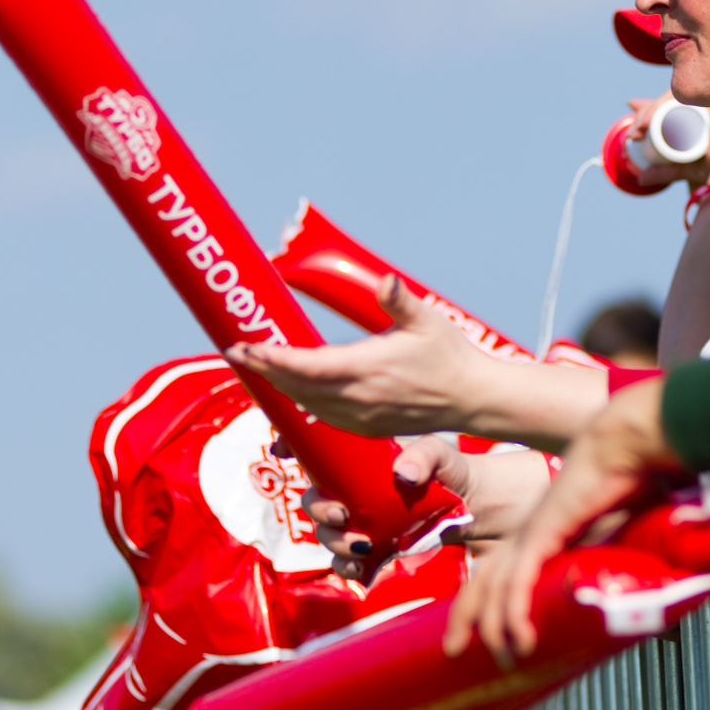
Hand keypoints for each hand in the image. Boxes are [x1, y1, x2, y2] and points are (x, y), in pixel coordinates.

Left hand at [231, 275, 610, 448]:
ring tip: (256, 368)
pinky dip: (300, 402)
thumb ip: (399, 300)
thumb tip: (385, 281)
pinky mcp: (366, 428)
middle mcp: (359, 399)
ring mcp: (361, 418)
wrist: (472, 398)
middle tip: (237, 353)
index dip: (272, 359)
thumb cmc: (450, 355)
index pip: (307, 366)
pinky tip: (289, 391)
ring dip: (279, 387)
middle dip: (265, 371)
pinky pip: (322, 417)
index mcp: (368, 369)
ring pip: (306, 404)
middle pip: (297, 387)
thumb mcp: (427, 319)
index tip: (246, 348)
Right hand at [304, 437, 552, 579]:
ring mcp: (361, 522)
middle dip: (319, 510)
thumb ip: (424, 455)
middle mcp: (353, 492)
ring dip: (334, 543)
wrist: (475, 508)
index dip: (288, 448)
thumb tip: (403, 475)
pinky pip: (349, 563)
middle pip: (316, 500)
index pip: (316, 455)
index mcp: (360, 462)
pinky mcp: (375, 550)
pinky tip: (361, 569)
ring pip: (329, 535)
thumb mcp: (440, 454)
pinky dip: (349, 568)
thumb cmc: (453, 472)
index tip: (280, 450)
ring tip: (361, 546)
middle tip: (340, 515)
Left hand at [443, 378, 680, 666]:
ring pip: (493, 588)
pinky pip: (518, 583)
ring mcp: (529, 533)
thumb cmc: (622, 481)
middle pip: (481, 580)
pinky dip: (514, 614)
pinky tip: (519, 639)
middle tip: (455, 650)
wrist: (622, 446)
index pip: (496, 569)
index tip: (480, 630)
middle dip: (464, 618)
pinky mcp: (542, 534)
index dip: (483, 599)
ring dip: (492, 629)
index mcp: (537, 531)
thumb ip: (605, 560)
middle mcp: (525, 533)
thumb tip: (623, 591)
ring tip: (501, 660)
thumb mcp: (610, 531)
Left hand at [624, 94, 709, 195]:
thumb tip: (640, 178)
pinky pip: (676, 95)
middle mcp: (703, 104)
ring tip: (638, 132)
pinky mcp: (708, 95)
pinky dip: (657, 105)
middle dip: (644, 115)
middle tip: (634, 135)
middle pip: (665, 102)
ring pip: (668, 98)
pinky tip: (647, 121)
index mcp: (698, 116)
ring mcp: (707, 97)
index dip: (646, 115)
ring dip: (648, 112)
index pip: (667, 108)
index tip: (634, 134)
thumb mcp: (682, 168)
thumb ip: (663, 171)